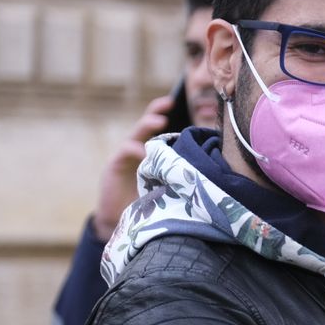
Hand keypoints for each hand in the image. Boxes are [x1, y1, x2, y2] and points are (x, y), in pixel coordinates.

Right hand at [91, 93, 174, 240]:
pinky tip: (145, 153)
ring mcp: (125, 157)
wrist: (125, 222)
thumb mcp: (169, 184)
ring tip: (160, 122)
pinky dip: (136, 150)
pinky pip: (125, 152)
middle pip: (145, 124)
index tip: (176, 102)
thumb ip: (180, 171)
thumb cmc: (151, 202)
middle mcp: (138, 149)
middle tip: (168, 104)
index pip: (158, 127)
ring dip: (148, 125)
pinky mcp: (114, 167)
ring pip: (136, 135)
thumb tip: (210, 164)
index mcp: (151, 151)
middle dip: (156, 111)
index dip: (164, 112)